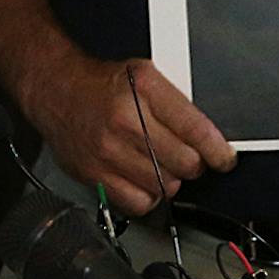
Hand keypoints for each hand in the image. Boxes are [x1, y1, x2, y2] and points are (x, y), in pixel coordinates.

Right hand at [23, 54, 234, 214]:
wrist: (54, 89)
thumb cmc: (102, 84)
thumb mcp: (145, 75)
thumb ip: (178, 104)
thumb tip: (211, 139)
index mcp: (144, 87)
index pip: (196, 130)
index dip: (218, 151)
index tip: (223, 158)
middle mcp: (125, 118)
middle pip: (185, 163)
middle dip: (192, 164)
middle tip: (184, 157)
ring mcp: (108, 148)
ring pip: (165, 186)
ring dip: (169, 180)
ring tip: (158, 164)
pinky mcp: (94, 173)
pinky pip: (138, 203)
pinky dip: (146, 196)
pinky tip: (141, 179)